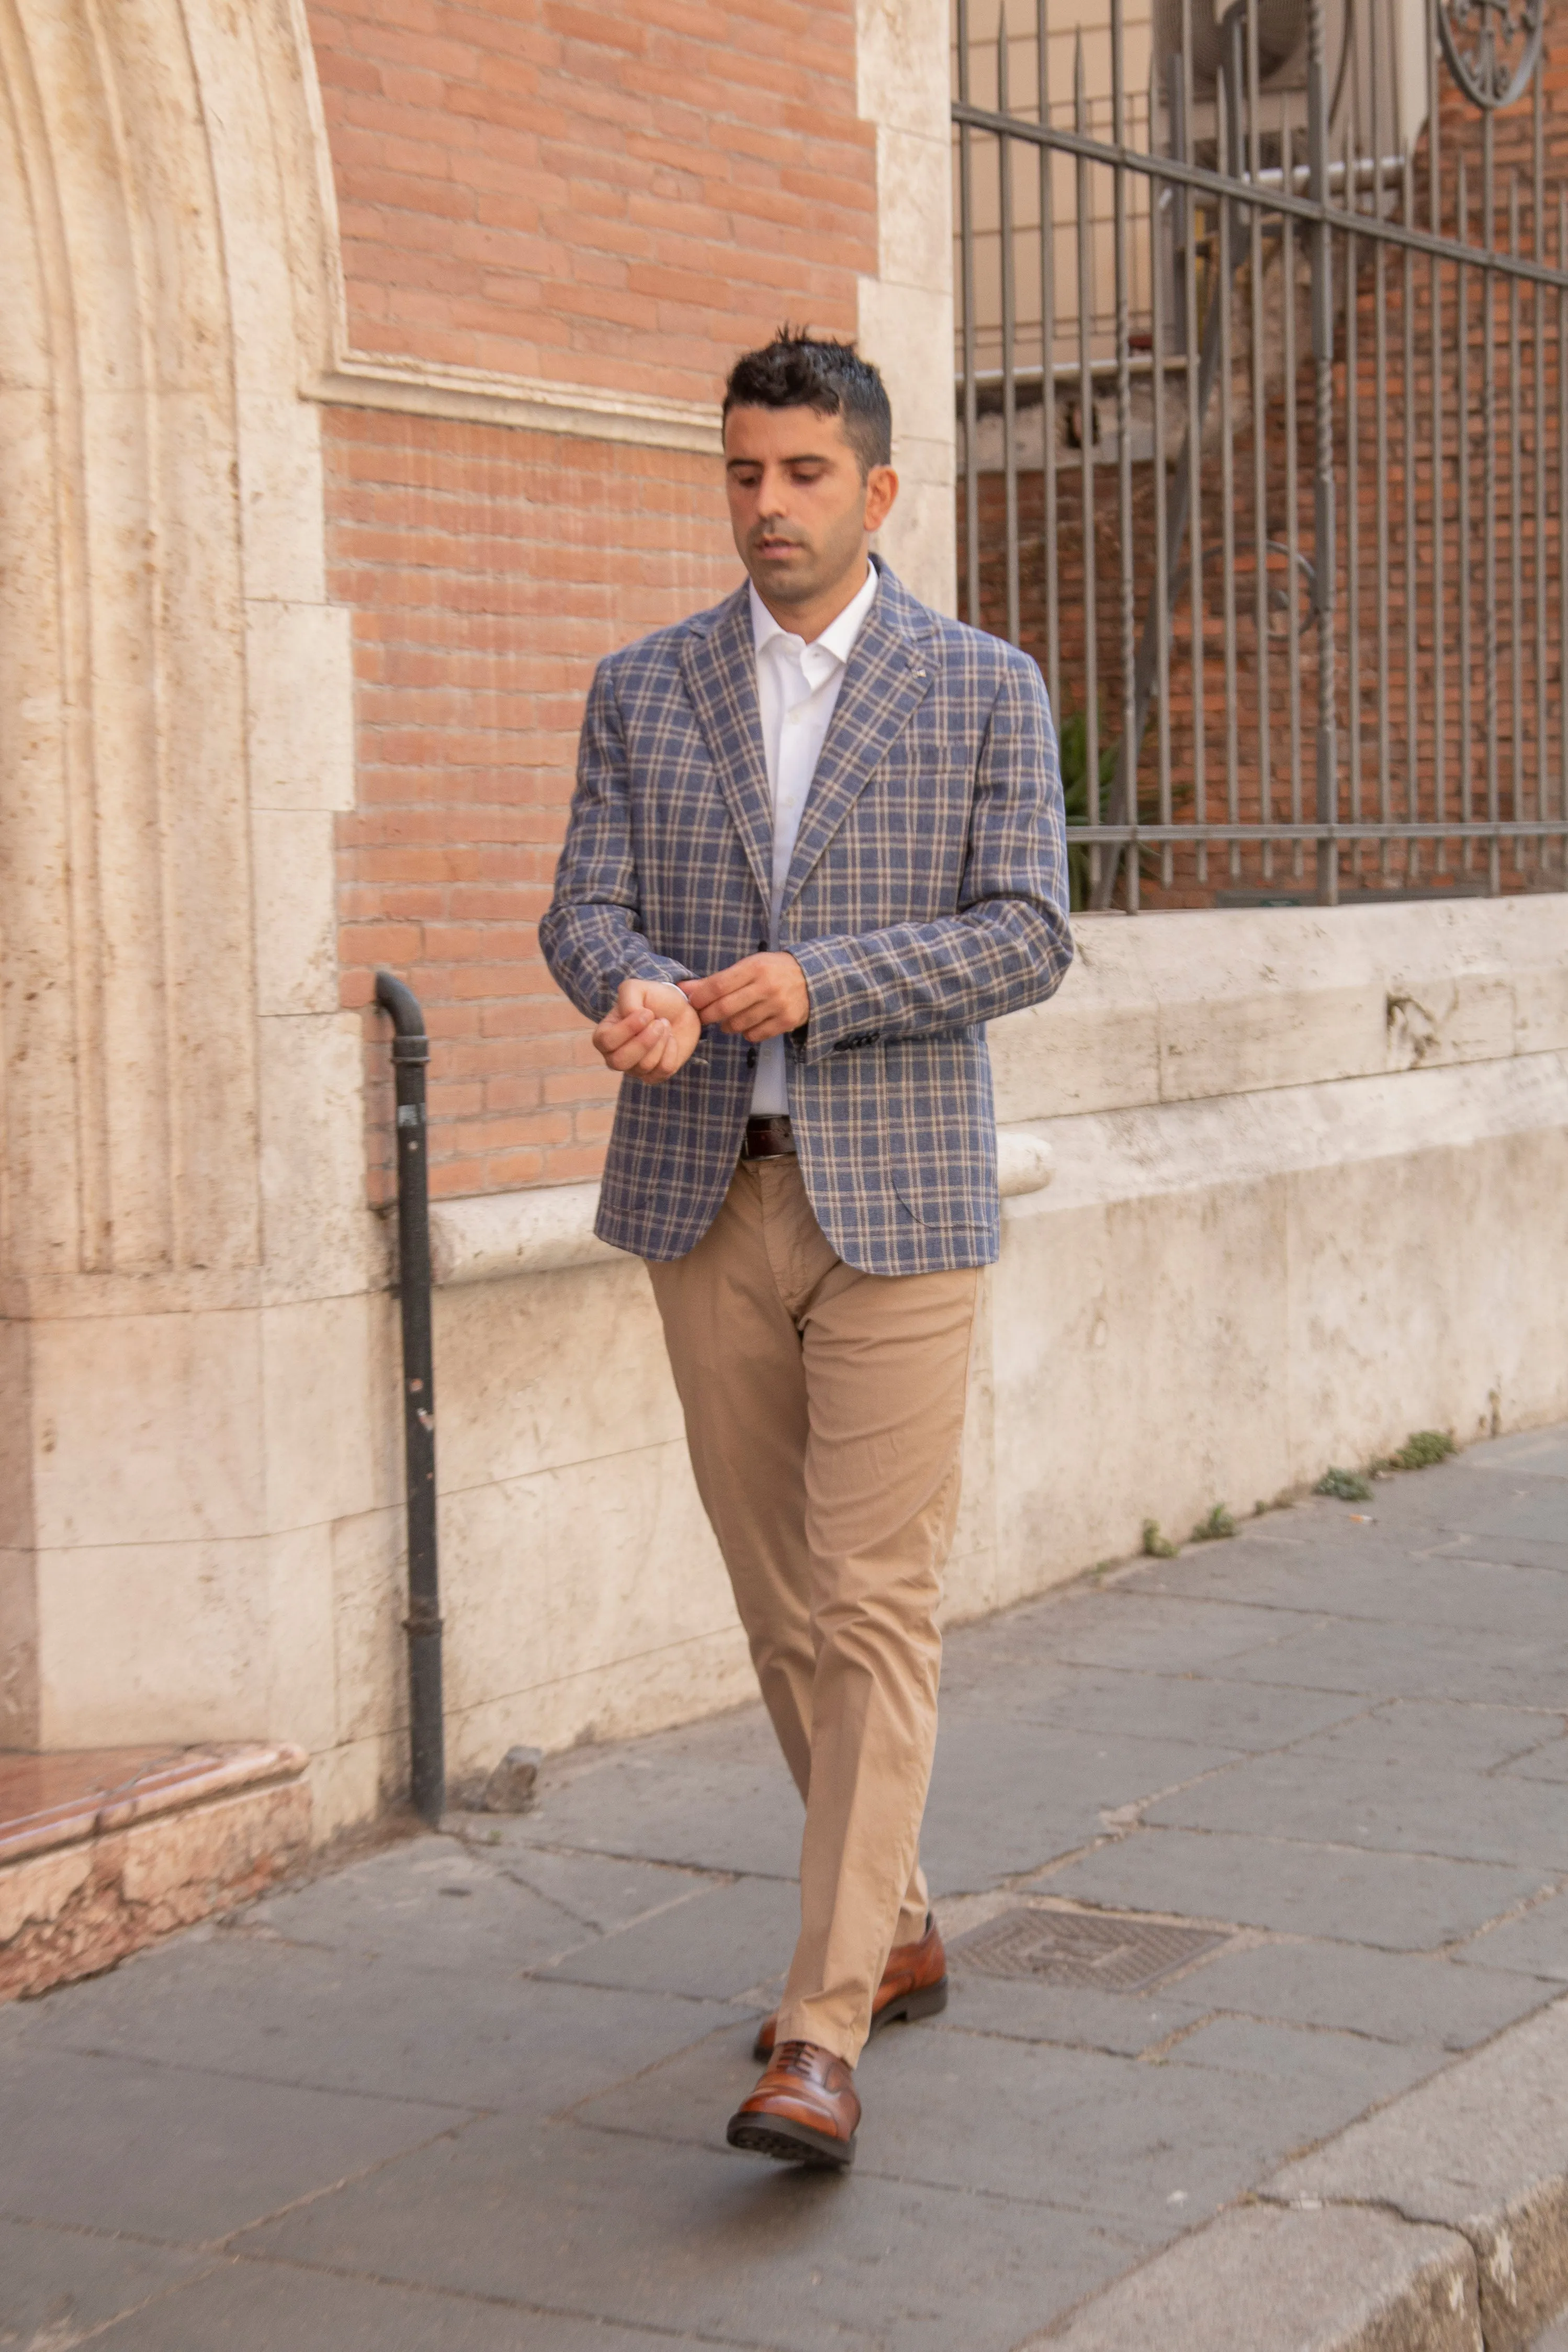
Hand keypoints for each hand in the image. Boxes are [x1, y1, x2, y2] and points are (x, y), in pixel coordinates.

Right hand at [590, 978, 700, 1083]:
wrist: (679, 1009)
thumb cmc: (653, 999)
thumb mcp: (636, 988)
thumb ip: (627, 998)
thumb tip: (632, 1017)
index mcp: (604, 1035)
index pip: (606, 1041)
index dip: (627, 1029)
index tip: (647, 1013)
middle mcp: (615, 1056)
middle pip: (619, 1061)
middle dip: (644, 1041)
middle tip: (660, 1023)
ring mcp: (635, 1069)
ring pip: (644, 1065)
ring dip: (661, 1041)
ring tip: (665, 1026)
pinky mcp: (655, 1075)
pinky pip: (663, 1070)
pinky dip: (672, 1050)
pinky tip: (671, 1039)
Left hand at [679, 952, 809, 1042]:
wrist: (813, 978)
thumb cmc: (773, 970)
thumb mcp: (748, 966)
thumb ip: (716, 980)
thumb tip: (683, 989)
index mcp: (755, 967)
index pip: (719, 985)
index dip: (700, 997)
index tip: (692, 1003)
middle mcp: (767, 986)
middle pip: (725, 1008)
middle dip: (708, 1015)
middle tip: (703, 1017)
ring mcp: (778, 1005)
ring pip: (738, 1024)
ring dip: (727, 1025)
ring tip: (728, 1020)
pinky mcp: (786, 1022)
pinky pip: (754, 1035)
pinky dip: (746, 1033)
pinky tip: (748, 1024)